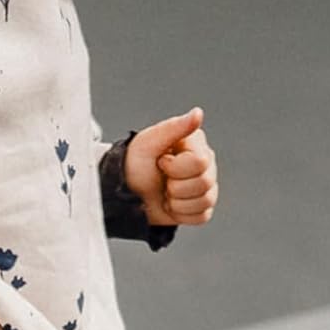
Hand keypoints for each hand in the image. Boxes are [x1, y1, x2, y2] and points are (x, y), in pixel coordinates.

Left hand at [123, 108, 218, 226]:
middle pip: (205, 183)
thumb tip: (198, 113)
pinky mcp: (201, 206)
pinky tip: (170, 205)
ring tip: (164, 192)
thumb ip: (174, 127)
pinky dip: (181, 214)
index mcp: (196, 145)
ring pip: (205, 201)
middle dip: (175, 186)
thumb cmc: (134, 164)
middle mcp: (205, 163)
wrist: (123, 193)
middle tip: (162, 179)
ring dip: (177, 201)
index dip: (175, 167)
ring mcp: (205, 186)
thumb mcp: (149, 142)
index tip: (160, 162)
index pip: (199, 162)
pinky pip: (202, 216)